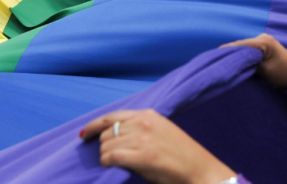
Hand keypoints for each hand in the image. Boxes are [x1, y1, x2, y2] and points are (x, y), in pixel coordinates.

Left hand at [81, 109, 234, 183]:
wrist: (201, 172)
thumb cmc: (182, 157)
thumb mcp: (161, 132)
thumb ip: (139, 129)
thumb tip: (112, 137)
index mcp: (148, 115)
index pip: (112, 116)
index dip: (94, 126)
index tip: (84, 134)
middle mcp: (144, 123)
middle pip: (107, 132)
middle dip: (104, 146)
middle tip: (112, 158)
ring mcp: (143, 138)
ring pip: (107, 145)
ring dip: (106, 156)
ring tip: (118, 164)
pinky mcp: (143, 156)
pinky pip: (111, 156)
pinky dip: (107, 162)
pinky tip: (111, 166)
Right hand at [221, 34, 286, 89]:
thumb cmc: (283, 74)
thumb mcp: (263, 71)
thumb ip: (247, 64)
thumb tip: (233, 62)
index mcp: (263, 41)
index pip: (240, 44)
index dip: (226, 50)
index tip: (213, 57)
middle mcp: (262, 37)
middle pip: (241, 44)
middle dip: (230, 53)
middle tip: (217, 61)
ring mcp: (264, 40)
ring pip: (244, 47)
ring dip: (236, 54)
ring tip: (224, 62)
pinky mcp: (264, 46)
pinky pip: (249, 49)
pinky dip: (243, 55)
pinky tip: (235, 60)